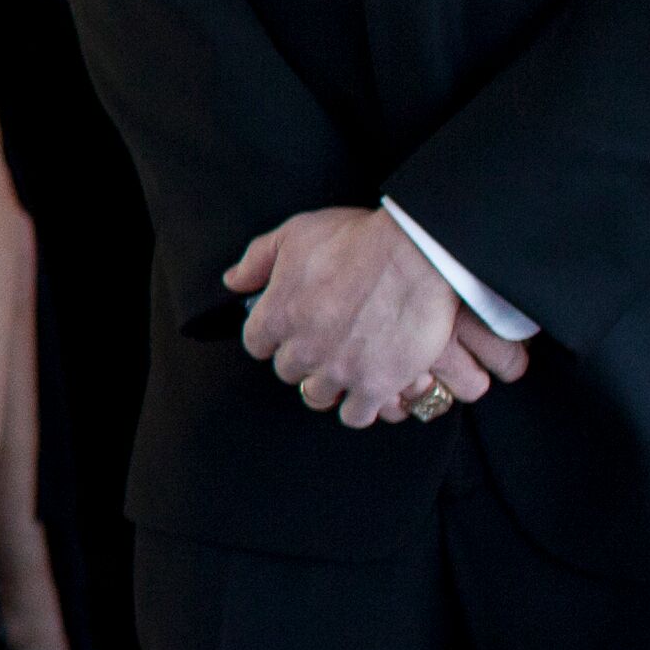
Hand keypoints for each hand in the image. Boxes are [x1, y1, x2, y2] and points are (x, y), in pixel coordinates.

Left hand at [224, 207, 510, 429]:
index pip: (257, 344)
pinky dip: (359, 407)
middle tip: (324, 346)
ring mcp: (339, 369)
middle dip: (302, 360)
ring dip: (327, 385)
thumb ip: (257, 260)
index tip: (290, 331)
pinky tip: (367, 390)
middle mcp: (303, 348)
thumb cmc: (356, 238)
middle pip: (288, 372)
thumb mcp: (295, 234)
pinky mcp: (376, 384)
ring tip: (343, 370)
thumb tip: (233, 281)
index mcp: (278, 314)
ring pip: (317, 396)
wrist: (417, 253)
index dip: (273, 338)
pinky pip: (354, 415)